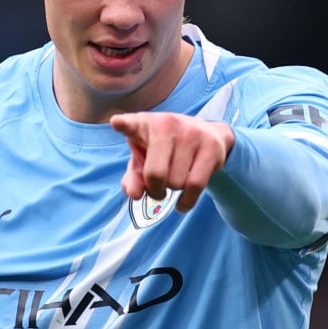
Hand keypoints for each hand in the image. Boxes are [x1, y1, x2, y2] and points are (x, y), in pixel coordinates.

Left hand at [109, 112, 233, 212]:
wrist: (207, 134)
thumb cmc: (164, 150)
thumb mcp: (143, 161)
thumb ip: (133, 179)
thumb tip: (135, 195)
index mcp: (143, 124)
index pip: (131, 124)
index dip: (124, 125)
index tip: (116, 123)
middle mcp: (167, 124)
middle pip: (156, 175)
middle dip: (155, 190)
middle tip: (158, 188)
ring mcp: (191, 133)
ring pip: (177, 183)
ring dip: (174, 190)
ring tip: (175, 180)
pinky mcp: (211, 146)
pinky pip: (195, 186)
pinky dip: (187, 201)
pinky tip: (182, 204)